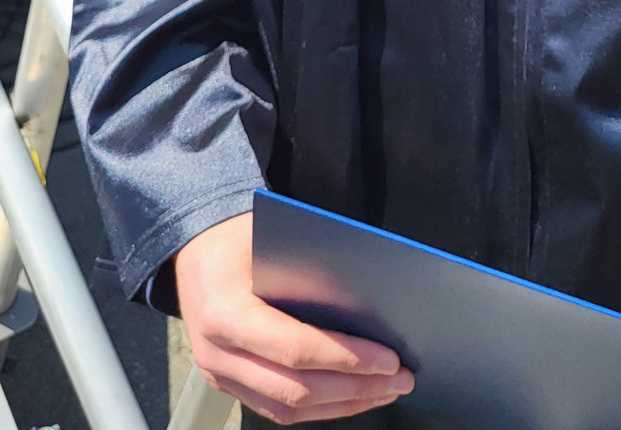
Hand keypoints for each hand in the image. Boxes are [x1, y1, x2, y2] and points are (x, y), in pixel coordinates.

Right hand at [175, 213, 412, 422]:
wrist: (196, 248)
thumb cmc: (240, 236)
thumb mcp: (271, 239)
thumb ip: (311, 270)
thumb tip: (373, 301)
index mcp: (225, 313)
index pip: (296, 348)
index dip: (347, 358)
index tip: (390, 359)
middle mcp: (217, 354)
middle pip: (295, 389)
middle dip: (355, 388)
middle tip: (401, 378)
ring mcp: (219, 375)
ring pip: (288, 409)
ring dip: (343, 405)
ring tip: (386, 390)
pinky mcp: (228, 384)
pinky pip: (277, 409)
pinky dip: (321, 407)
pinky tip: (353, 395)